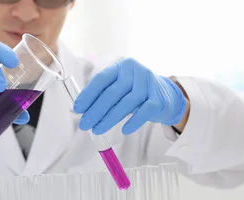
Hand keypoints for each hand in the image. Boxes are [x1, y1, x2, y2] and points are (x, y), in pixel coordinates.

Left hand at [73, 58, 187, 134]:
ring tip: (97, 130)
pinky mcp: (159, 99)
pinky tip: (124, 130)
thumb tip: (80, 110)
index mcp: (121, 66)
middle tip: (85, 124)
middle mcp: (135, 71)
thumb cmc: (135, 92)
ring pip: (127, 103)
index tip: (78, 109)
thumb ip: (102, 95)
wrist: (166, 96)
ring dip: (110, 118)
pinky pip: (144, 111)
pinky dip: (133, 121)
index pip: (101, 79)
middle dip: (96, 110)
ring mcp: (148, 84)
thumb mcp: (119, 88)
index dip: (88, 95)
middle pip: (112, 92)